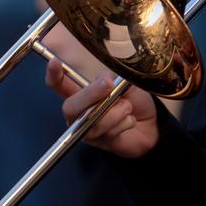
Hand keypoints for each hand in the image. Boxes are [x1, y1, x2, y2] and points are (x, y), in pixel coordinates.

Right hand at [40, 22, 159, 157]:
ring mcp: (85, 129)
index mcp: (80, 94)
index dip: (54, 75)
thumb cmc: (133, 101)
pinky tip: (129, 122)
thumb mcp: (124, 83)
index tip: (54, 62)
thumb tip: (103, 80)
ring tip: (128, 108)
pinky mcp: (99, 143)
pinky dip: (125, 122)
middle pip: (70, 106)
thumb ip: (111, 78)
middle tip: (108, 85)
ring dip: (118, 110)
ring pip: (94, 119)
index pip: (59, 85)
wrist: (151, 125)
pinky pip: (110, 130)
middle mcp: (77, 113)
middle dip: (90, 94)